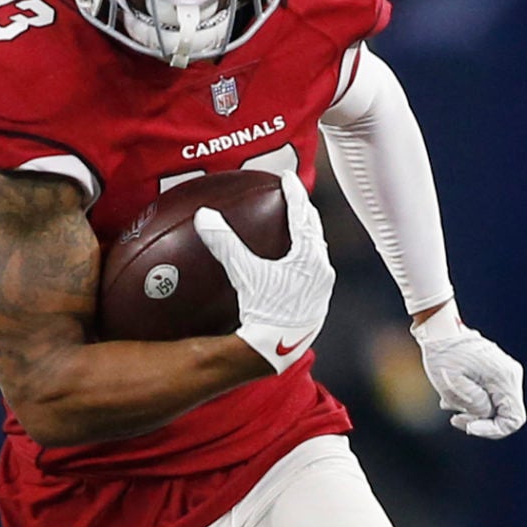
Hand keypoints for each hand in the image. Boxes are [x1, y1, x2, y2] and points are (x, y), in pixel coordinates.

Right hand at [193, 170, 333, 372]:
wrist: (277, 350)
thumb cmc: (264, 310)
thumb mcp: (243, 273)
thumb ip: (225, 243)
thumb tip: (204, 215)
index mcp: (309, 256)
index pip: (302, 214)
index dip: (294, 192)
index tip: (286, 177)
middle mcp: (322, 270)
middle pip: (315, 232)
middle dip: (304, 213)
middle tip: (294, 198)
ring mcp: (322, 290)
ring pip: (317, 253)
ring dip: (307, 238)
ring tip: (295, 230)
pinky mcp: (317, 306)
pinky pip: (313, 273)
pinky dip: (304, 261)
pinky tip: (291, 268)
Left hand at [413, 304, 525, 437]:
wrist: (439, 329)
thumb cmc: (442, 355)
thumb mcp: (452, 385)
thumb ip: (473, 404)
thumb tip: (485, 413)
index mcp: (504, 378)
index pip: (514, 419)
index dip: (493, 430)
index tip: (469, 427)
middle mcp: (510, 375)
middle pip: (503, 414)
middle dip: (478, 419)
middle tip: (454, 418)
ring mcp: (504, 373)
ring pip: (494, 406)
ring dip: (471, 410)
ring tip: (447, 402)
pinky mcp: (495, 372)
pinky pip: (488, 396)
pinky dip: (471, 401)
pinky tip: (450, 396)